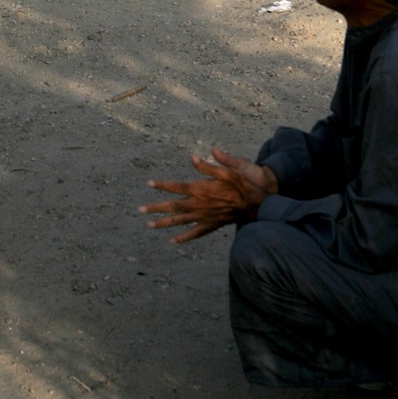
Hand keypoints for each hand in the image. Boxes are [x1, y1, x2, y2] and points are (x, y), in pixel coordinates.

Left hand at [141, 148, 278, 243]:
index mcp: (202, 189)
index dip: (162, 185)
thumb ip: (209, 166)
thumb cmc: (243, 185)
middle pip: (173, 207)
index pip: (177, 187)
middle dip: (156, 208)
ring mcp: (205, 217)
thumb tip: (193, 157)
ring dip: (164, 223)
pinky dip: (184, 237)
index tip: (149, 183)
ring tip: (150, 225)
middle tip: (140, 210)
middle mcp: (200, 205)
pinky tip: (174, 241)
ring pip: (180, 221)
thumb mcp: (229, 170)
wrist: (257, 205)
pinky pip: (195, 233)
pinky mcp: (211, 225)